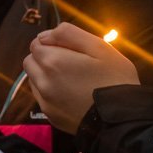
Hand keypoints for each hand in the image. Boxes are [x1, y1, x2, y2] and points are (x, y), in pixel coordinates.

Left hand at [23, 22, 139, 133]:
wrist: (122, 119)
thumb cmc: (114, 79)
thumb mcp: (99, 47)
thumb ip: (69, 34)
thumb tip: (44, 36)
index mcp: (53, 61)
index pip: (36, 43)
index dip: (53, 42)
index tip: (71, 49)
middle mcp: (43, 82)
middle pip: (31, 61)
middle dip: (45, 57)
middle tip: (70, 61)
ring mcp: (45, 101)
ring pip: (34, 79)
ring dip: (45, 74)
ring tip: (70, 78)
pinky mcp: (50, 116)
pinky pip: (41, 97)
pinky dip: (49, 91)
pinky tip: (69, 92)